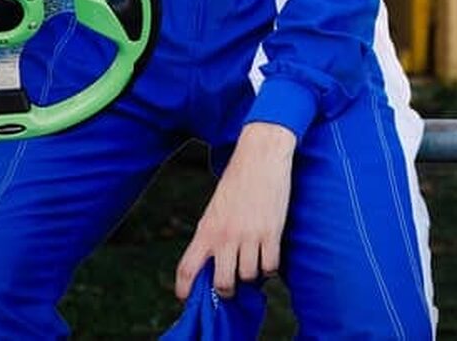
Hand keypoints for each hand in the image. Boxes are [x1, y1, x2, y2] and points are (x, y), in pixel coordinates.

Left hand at [174, 122, 294, 299]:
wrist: (259, 158)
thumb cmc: (236, 184)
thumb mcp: (215, 210)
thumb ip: (212, 237)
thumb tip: (214, 266)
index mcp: (206, 230)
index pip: (188, 268)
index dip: (184, 289)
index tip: (186, 299)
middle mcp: (225, 236)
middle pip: (222, 283)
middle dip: (227, 290)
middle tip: (231, 286)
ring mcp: (249, 236)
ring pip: (249, 276)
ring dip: (252, 276)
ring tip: (253, 263)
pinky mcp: (271, 233)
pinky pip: (271, 266)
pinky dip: (270, 268)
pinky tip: (268, 256)